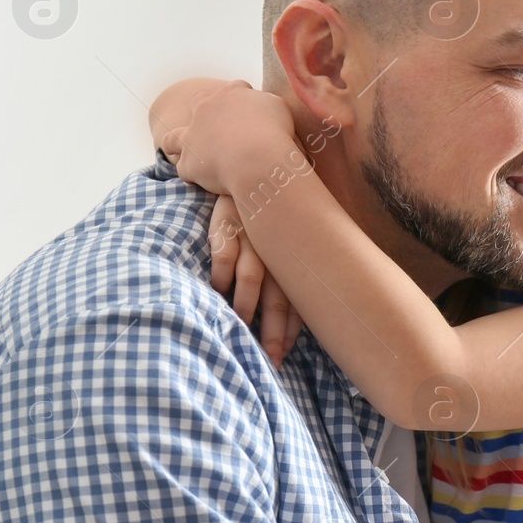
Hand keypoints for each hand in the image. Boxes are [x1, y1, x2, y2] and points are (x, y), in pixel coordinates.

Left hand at [158, 80, 297, 195]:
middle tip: (220, 126)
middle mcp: (205, 109)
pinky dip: (191, 173)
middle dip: (204, 111)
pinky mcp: (189, 162)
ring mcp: (192, 136)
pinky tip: (201, 178)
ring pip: (173, 138)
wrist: (257, 159)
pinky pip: (184, 169)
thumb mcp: (277, 107)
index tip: (252, 113)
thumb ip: (265, 103)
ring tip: (189, 151)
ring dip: (178, 143)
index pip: (233, 90)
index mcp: (230, 93)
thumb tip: (261, 106)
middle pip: (197, 103)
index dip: (242, 100)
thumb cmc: (273, 131)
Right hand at [208, 194, 303, 366]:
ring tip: (240, 328)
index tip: (281, 358)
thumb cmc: (272, 214)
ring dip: (247, 304)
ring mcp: (253, 236)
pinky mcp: (229, 221)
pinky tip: (217, 291)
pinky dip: (222, 271)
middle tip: (268, 359)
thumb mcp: (287, 239)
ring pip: (253, 277)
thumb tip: (304, 314)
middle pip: (278, 298)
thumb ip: (291, 274)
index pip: (296, 302)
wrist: (255, 164)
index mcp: (294, 259)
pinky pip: (225, 250)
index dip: (289, 332)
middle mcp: (277, 251)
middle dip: (271, 332)